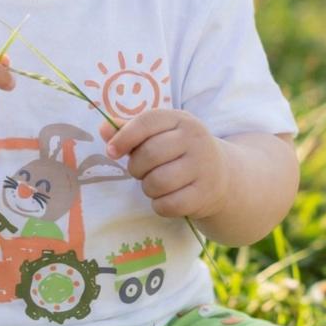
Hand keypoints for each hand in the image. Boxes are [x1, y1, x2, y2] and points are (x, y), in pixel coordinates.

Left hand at [99, 109, 229, 220]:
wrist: (222, 176)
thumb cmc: (180, 152)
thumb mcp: (160, 134)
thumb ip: (131, 130)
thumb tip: (103, 129)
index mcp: (181, 120)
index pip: (147, 122)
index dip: (124, 137)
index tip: (111, 151)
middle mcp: (196, 139)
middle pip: (149, 154)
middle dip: (136, 167)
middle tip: (141, 171)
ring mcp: (204, 167)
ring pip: (158, 182)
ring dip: (148, 188)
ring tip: (155, 184)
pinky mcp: (206, 194)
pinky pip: (169, 204)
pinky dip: (160, 205)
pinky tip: (166, 198)